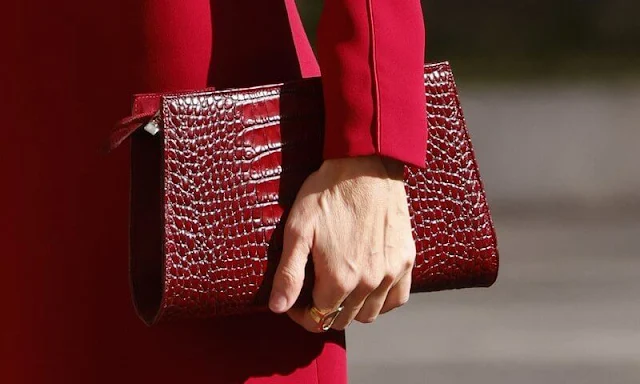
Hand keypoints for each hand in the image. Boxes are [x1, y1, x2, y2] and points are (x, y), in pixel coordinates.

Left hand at [268, 155, 415, 331]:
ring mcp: (390, 272)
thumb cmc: (328, 192)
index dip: (301, 313)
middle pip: (343, 319)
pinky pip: (397, 298)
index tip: (296, 299)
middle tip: (314, 291)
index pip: (317, 318)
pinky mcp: (405, 260)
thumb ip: (289, 273)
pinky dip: (382, 300)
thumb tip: (278, 307)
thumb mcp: (298, 229)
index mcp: (339, 278)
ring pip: (370, 314)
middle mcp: (368, 282)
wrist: (365, 165)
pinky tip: (369, 286)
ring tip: (340, 288)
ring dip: (351, 308)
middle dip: (324, 311)